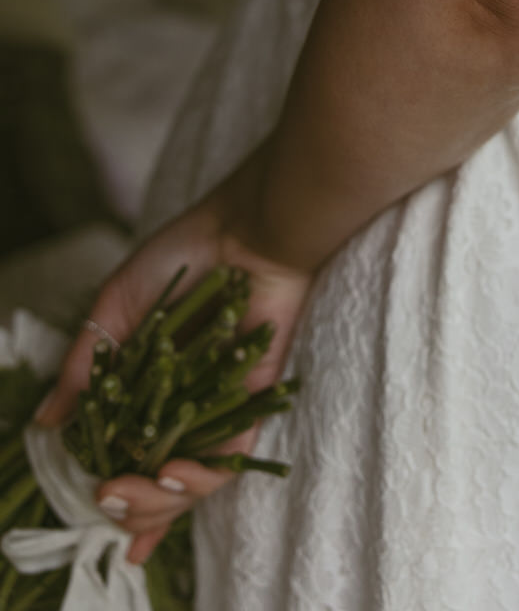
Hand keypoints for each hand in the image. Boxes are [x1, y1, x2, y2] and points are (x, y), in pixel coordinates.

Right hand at [35, 147, 311, 565]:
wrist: (249, 228)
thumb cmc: (184, 253)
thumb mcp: (116, 307)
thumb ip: (84, 367)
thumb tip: (47, 424)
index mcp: (147, 388)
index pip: (127, 453)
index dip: (112, 491)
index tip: (91, 509)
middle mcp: (182, 406)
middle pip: (155, 482)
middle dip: (129, 506)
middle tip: (105, 499)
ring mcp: (217, 408)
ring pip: (189, 484)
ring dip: (156, 503)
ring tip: (126, 494)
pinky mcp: (252, 404)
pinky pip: (228, 460)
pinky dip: (199, 478)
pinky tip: (170, 474)